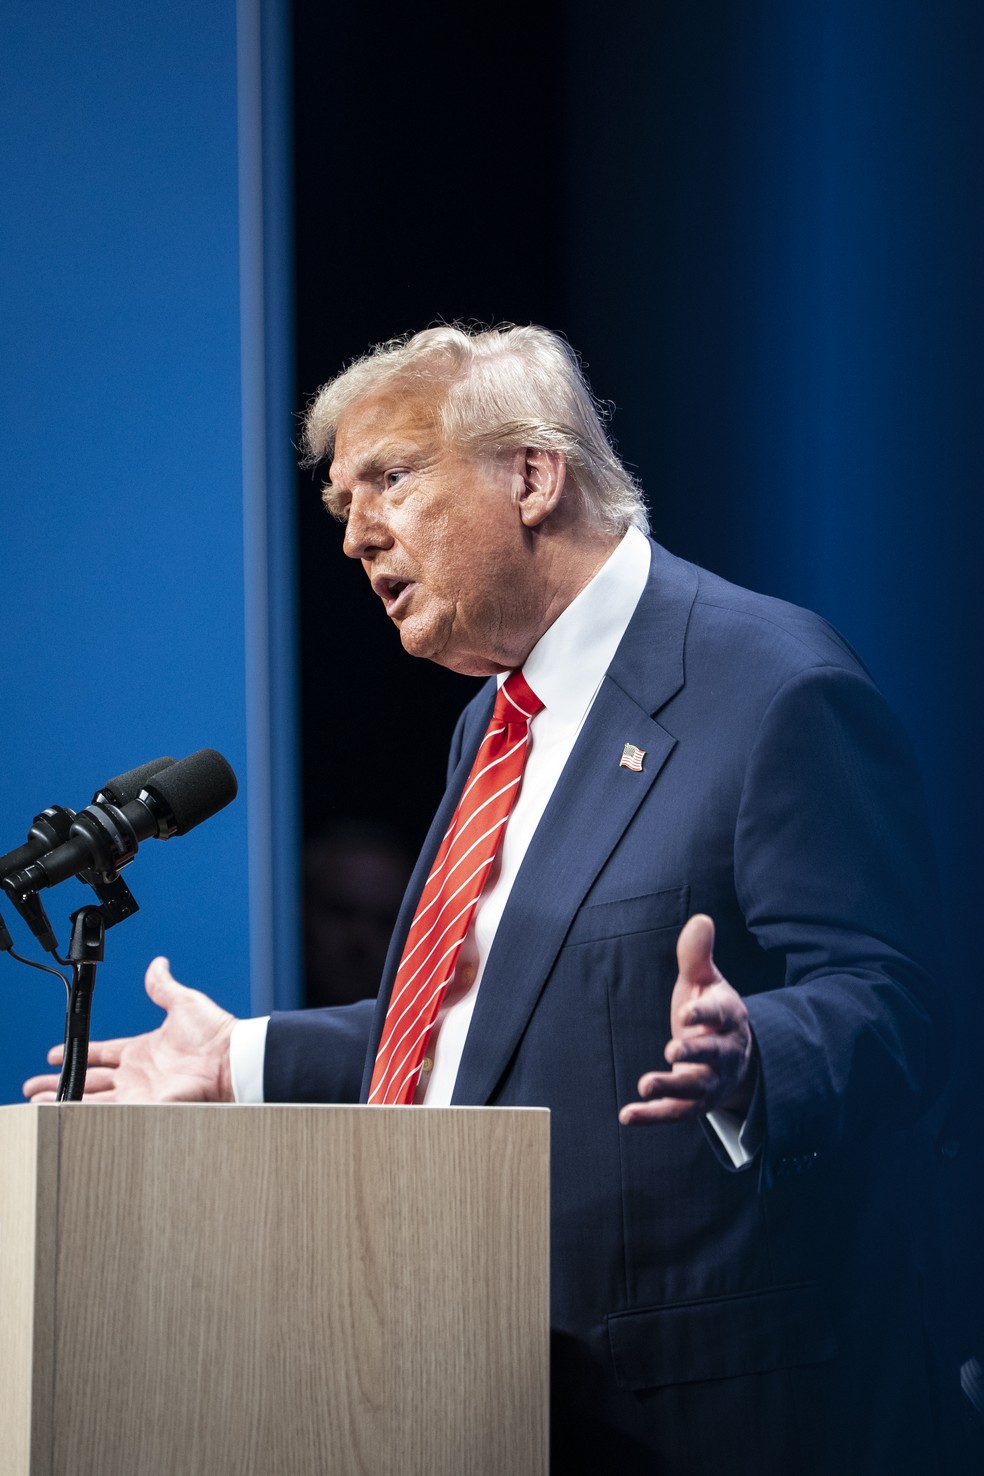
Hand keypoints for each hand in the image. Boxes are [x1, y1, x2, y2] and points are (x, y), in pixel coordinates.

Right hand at [22, 956, 236, 1103]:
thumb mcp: (182, 1002)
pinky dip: (83, 1113)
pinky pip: (108, 1112)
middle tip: (34, 1088)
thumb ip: (162, 986)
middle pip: (88, 1079)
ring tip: (37, 1101)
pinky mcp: (144, 1106)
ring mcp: (139, 1091)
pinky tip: (62, 1113)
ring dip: (63, 1098)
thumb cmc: (216, 1033)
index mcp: (142, 1049)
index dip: (76, 1053)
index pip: (101, 1052)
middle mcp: (137, 1073)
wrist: (231, 1058)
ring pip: (91, 1098)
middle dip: (59, 1082)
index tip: (53, 1055)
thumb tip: (158, 964)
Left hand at [618, 914, 754, 1125]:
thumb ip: (698, 955)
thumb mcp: (705, 982)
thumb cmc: (711, 1013)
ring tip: (646, 1083)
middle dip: (695, 1053)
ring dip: (672, 1087)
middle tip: (672, 1049)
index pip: (723, 1015)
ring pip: (695, 1088)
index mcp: (730, 1018)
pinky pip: (675, 1113)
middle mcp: (725, 1053)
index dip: (707, 1013)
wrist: (733, 1059)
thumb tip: (700, 918)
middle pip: (713, 1055)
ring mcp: (711, 1081)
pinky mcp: (695, 1104)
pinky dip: (653, 1116)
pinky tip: (626, 1115)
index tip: (688, 1011)